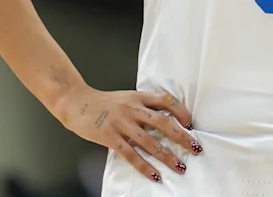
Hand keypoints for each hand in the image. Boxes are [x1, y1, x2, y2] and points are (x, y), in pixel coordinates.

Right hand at [55, 85, 202, 182]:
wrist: (76, 102)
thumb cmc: (102, 102)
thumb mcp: (126, 97)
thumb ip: (143, 105)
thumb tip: (165, 119)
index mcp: (138, 97)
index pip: (166, 101)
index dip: (181, 112)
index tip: (190, 124)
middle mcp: (133, 109)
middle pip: (164, 122)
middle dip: (182, 137)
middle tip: (195, 148)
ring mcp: (122, 123)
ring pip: (150, 142)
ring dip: (167, 156)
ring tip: (179, 167)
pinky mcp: (110, 137)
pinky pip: (131, 155)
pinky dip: (144, 166)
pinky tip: (154, 175)